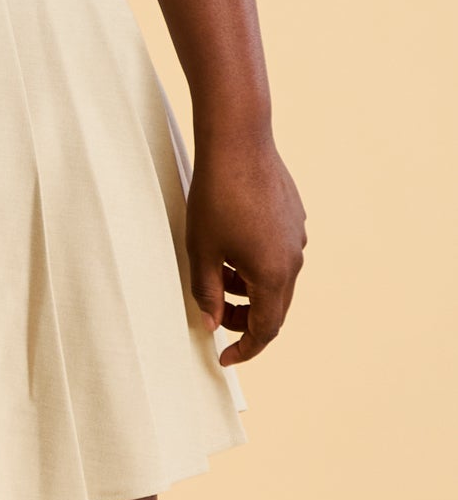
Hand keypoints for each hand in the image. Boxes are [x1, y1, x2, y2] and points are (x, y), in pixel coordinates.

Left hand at [185, 131, 306, 366]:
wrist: (237, 141)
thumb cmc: (216, 194)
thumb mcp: (202, 249)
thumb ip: (207, 292)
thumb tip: (211, 324)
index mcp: (273, 275)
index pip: (265, 329)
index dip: (245, 348)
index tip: (224, 358)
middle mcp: (293, 259)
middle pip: (274, 307)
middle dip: (245, 319)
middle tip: (216, 316)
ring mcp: (297, 235)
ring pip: (277, 278)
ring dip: (250, 288)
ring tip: (219, 273)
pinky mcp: (293, 215)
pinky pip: (279, 252)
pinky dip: (258, 262)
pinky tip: (232, 244)